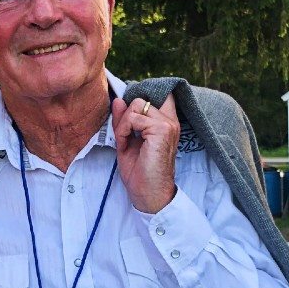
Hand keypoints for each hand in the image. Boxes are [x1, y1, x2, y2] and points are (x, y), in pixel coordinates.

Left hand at [111, 95, 178, 213]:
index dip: (139, 101)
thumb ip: (124, 120)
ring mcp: (167, 124)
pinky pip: (133, 118)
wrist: (148, 194)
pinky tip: (125, 144)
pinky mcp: (161, 130)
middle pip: (140, 100)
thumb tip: (118, 99)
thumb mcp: (127, 140)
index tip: (128, 120)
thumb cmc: (140, 172)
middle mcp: (170, 121)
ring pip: (135, 106)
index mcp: (166, 122)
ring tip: (125, 142)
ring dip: (124, 124)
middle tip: (125, 136)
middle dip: (126, 116)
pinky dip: (123, 131)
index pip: (158, 94)